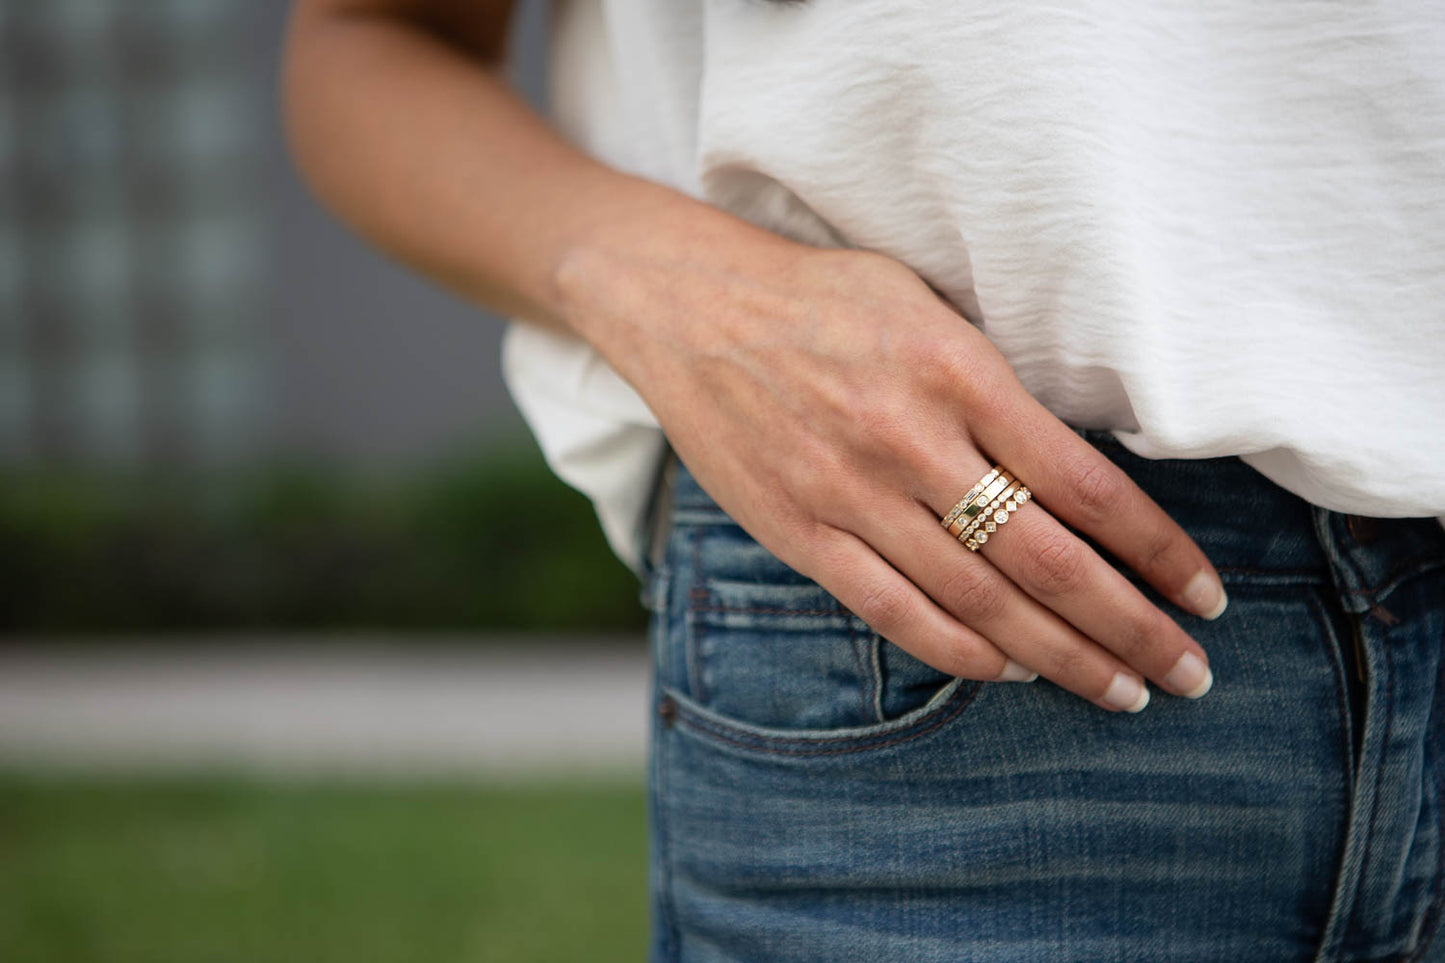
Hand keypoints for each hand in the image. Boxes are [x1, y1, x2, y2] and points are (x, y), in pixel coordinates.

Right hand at [564, 232, 1223, 712]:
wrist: (691, 306)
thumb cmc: (823, 298)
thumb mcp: (927, 306)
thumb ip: (997, 388)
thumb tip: (1079, 477)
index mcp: (955, 369)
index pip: (1084, 484)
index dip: (1156, 551)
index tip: (1202, 594)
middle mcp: (908, 439)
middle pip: (1044, 561)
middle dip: (1129, 626)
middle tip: (1187, 672)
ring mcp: (849, 493)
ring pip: (976, 601)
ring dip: (1060, 656)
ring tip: (1119, 690)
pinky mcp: (800, 531)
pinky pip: (893, 612)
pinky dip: (962, 653)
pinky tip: (1014, 672)